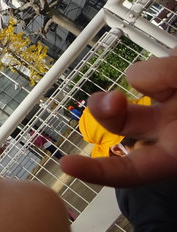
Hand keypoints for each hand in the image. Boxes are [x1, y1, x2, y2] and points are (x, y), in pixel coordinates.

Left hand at [60, 47, 176, 186]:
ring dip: (160, 72)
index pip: (132, 170)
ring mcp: (168, 101)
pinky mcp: (168, 74)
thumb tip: (136, 77)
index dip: (99, 172)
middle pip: (118, 122)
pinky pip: (158, 59)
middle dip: (102, 108)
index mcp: (176, 151)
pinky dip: (171, 59)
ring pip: (137, 79)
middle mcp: (169, 127)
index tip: (66, 163)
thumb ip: (170, 80)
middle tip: (112, 99)